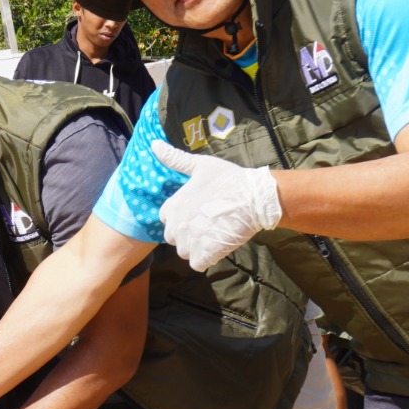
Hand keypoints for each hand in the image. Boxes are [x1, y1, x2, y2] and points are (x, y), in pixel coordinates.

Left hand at [151, 140, 281, 270]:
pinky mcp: (204, 254)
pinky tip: (219, 246)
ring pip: (185, 252)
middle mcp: (177, 225)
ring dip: (197, 247)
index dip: (181, 217)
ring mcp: (190, 241)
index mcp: (173, 206)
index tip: (198, 212)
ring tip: (215, 234)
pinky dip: (207, 258)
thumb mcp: (200, 165)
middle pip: (174, 238)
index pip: (167, 219)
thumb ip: (175, 159)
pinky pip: (197, 263)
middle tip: (209, 224)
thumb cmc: (229, 179)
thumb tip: (153, 145)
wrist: (255, 197)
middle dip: (188, 234)